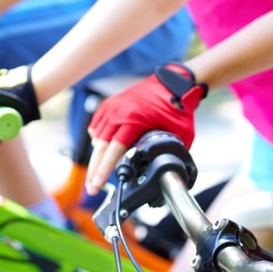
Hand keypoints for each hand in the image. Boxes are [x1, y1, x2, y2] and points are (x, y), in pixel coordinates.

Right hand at [85, 63, 206, 193]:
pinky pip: (97, 126)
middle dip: (95, 170)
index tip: (97, 184)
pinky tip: (101, 151)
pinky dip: (97, 140)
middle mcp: (119, 113)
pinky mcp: (110, 104)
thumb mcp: (180, 134)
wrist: (172, 83)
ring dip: (97, 157)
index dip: (104, 170)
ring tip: (98, 174)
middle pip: (100, 148)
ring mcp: (112, 107)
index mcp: (134, 120)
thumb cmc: (176, 108)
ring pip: (97, 138)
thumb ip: (171, 153)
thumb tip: (169, 172)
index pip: (114, 150)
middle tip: (91, 188)